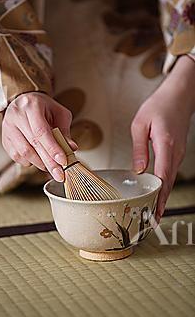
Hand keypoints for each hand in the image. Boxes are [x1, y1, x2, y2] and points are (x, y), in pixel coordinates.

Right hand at [2, 92, 76, 181]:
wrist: (25, 101)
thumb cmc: (44, 108)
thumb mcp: (59, 113)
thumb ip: (64, 130)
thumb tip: (71, 148)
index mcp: (31, 106)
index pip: (41, 131)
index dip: (52, 148)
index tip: (63, 161)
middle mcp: (16, 116)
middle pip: (33, 144)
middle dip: (48, 162)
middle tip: (60, 174)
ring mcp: (7, 128)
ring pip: (23, 152)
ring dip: (39, 163)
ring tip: (51, 167)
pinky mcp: (5, 139)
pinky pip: (16, 156)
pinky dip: (29, 162)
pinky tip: (38, 160)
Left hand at [131, 56, 194, 220]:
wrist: (178, 95)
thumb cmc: (159, 105)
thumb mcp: (141, 124)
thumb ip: (139, 149)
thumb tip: (138, 170)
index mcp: (165, 146)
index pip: (162, 178)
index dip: (158, 198)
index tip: (154, 213)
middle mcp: (175, 153)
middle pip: (168, 184)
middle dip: (160, 203)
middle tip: (152, 221)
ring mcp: (178, 153)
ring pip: (170, 180)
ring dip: (162, 196)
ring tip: (153, 212)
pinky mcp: (176, 152)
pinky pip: (170, 172)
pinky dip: (164, 185)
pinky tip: (157, 192)